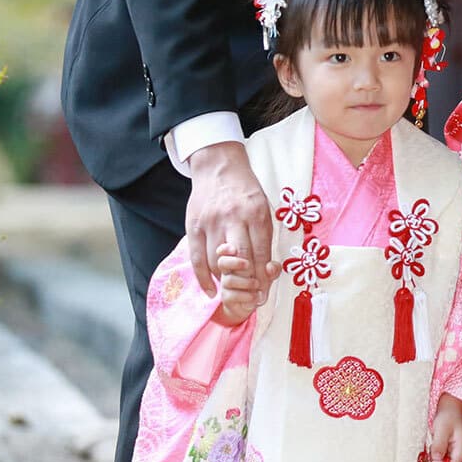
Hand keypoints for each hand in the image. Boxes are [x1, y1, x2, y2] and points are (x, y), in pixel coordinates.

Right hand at [184, 141, 273, 298]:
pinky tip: (211, 290)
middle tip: (249, 295)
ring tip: (232, 287)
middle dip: (246, 282)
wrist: (218, 166)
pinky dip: (203, 279)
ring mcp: (211, 222)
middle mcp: (232, 218)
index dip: (263, 277)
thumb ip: (264, 236)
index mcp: (255, 213)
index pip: (260, 252)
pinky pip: (196, 259)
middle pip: (239, 260)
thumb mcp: (263, 207)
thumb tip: (268, 271)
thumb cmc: (245, 190)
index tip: (264, 293)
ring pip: (217, 262)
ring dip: (226, 279)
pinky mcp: (194, 226)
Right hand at [212, 244, 265, 325]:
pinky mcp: (227, 297)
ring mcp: (226, 284)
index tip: (234, 249)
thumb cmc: (258, 283)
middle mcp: (228, 271)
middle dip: (235, 262)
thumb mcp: (269, 274)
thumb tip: (270, 267)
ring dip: (246, 282)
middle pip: (222, 262)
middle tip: (248, 264)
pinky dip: (246, 296)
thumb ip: (273, 269)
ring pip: (229, 280)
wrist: (251, 302)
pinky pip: (232, 295)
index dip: (225, 248)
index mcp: (236, 260)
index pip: (225, 250)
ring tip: (257, 285)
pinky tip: (254, 296)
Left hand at [427, 393, 461, 461]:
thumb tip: (436, 459)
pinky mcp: (452, 453)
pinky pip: (444, 461)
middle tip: (431, 454)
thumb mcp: (441, 429)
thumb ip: (439, 445)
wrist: (451, 410)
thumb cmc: (448, 417)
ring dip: (437, 461)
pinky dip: (438, 458)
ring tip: (434, 447)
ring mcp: (457, 454)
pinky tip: (436, 448)